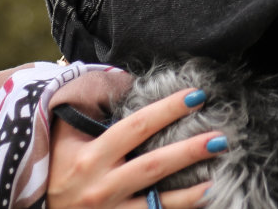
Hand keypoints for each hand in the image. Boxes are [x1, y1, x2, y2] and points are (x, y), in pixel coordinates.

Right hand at [45, 86, 220, 208]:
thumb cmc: (57, 166)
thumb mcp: (65, 136)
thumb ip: (93, 110)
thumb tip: (128, 80)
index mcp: (90, 156)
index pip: (136, 127)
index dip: (167, 110)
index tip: (196, 95)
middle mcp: (100, 186)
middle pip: (153, 166)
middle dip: (188, 151)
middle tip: (220, 137)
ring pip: (156, 204)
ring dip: (190, 193)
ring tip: (218, 177)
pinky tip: (203, 201)